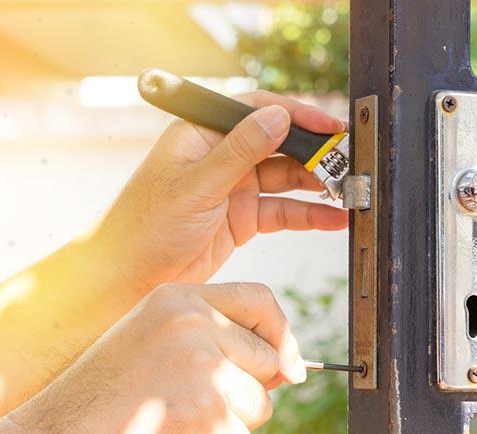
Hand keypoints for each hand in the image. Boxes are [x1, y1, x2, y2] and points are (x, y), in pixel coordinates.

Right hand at [10, 282, 304, 433]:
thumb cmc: (103, 397)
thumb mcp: (153, 341)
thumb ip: (213, 339)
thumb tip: (288, 367)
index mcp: (180, 300)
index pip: (261, 301)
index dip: (279, 334)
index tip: (283, 365)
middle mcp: (196, 327)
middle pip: (268, 361)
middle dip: (245, 391)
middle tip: (192, 404)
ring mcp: (205, 372)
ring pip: (259, 407)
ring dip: (227, 426)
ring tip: (174, 423)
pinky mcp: (209, 419)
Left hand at [91, 92, 348, 294]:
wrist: (128, 280)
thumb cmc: (145, 228)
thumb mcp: (195, 187)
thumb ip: (239, 153)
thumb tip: (278, 117)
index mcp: (202, 135)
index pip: (256, 111)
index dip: (295, 115)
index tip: (328, 127)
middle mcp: (220, 156)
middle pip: (277, 144)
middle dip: (313, 153)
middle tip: (347, 163)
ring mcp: (232, 188)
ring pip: (284, 179)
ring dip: (316, 184)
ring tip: (347, 192)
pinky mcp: (240, 220)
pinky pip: (281, 212)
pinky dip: (307, 215)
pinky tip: (332, 219)